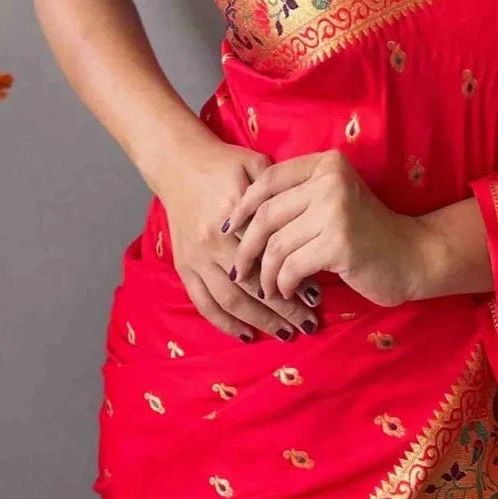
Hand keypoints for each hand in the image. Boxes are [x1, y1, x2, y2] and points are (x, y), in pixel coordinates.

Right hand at [162, 137, 321, 341]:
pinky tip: (246, 335)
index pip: (270, 254)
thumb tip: (308, 224)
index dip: (294, 276)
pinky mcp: (183, 266)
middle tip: (310, 324)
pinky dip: (224, 323)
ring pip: (230, 300)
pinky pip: (203, 303)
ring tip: (287, 333)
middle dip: (283, 309)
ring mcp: (195, 256)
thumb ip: (279, 191)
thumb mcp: (256, 165)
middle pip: (253, 284)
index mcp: (233, 212)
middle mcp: (212, 239)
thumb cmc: (225, 164)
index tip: (318, 296)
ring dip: (259, 321)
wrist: (178, 163)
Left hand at [222, 148, 424, 310]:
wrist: (411, 256)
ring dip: (265, 272)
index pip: (269, 180)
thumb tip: (238, 218)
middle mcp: (330, 180)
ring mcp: (336, 210)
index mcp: (326, 164)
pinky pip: (292, 266)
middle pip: (267, 214)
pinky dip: (283, 283)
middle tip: (239, 270)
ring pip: (276, 244)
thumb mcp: (332, 201)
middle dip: (246, 247)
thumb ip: (297, 199)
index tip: (229, 230)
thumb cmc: (365, 232)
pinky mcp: (340, 242)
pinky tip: (286, 291)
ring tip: (266, 287)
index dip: (243, 206)